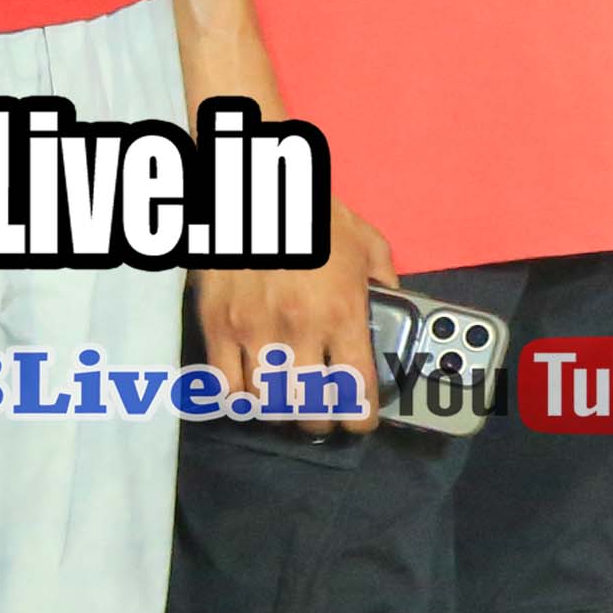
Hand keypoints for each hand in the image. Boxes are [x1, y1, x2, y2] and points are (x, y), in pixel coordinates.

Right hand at [197, 204, 392, 439]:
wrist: (254, 190)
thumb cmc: (312, 214)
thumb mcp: (367, 243)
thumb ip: (385, 281)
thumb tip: (395, 304)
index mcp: (343, 313)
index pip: (356, 388)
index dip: (360, 416)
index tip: (361, 421)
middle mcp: (300, 330)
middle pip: (310, 408)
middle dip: (320, 422)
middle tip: (322, 416)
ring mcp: (254, 332)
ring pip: (266, 404)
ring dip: (279, 414)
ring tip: (286, 406)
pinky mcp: (217, 327)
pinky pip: (224, 385)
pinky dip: (238, 399)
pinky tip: (249, 393)